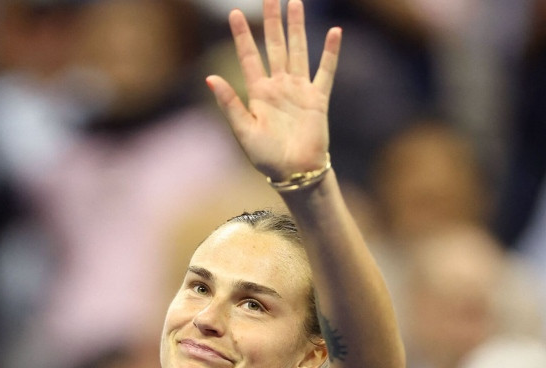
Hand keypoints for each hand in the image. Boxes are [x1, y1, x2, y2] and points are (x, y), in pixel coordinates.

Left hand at [206, 0, 340, 181]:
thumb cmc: (266, 157)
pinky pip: (325, 71)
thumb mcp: (243, 130)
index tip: (235, 13)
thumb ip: (229, 103)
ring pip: (298, 50)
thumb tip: (210, 77)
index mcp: (258, 93)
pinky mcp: (318, 99)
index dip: (242, 35)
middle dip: (272, 21)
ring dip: (297, 27)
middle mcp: (279, 86)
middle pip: (275, 45)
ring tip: (295, 3)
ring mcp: (299, 90)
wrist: (294, 173)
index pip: (248, 56)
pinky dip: (330, 53)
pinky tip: (335, 33)